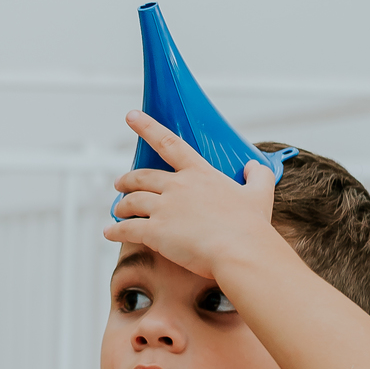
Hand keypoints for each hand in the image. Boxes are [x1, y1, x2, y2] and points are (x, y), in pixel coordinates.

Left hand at [104, 110, 276, 278]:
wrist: (242, 252)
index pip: (169, 142)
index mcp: (200, 174)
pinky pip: (127, 229)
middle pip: (142, 177)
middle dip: (127, 179)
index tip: (131, 116)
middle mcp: (178, 186)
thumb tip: (255, 167)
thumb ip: (257, 176)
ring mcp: (165, 208)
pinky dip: (115, 230)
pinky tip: (109, 233)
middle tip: (120, 183)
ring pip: (132, 201)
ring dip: (121, 205)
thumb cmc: (252, 227)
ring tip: (118, 210)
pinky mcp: (156, 231)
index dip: (147, 127)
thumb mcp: (261, 193)